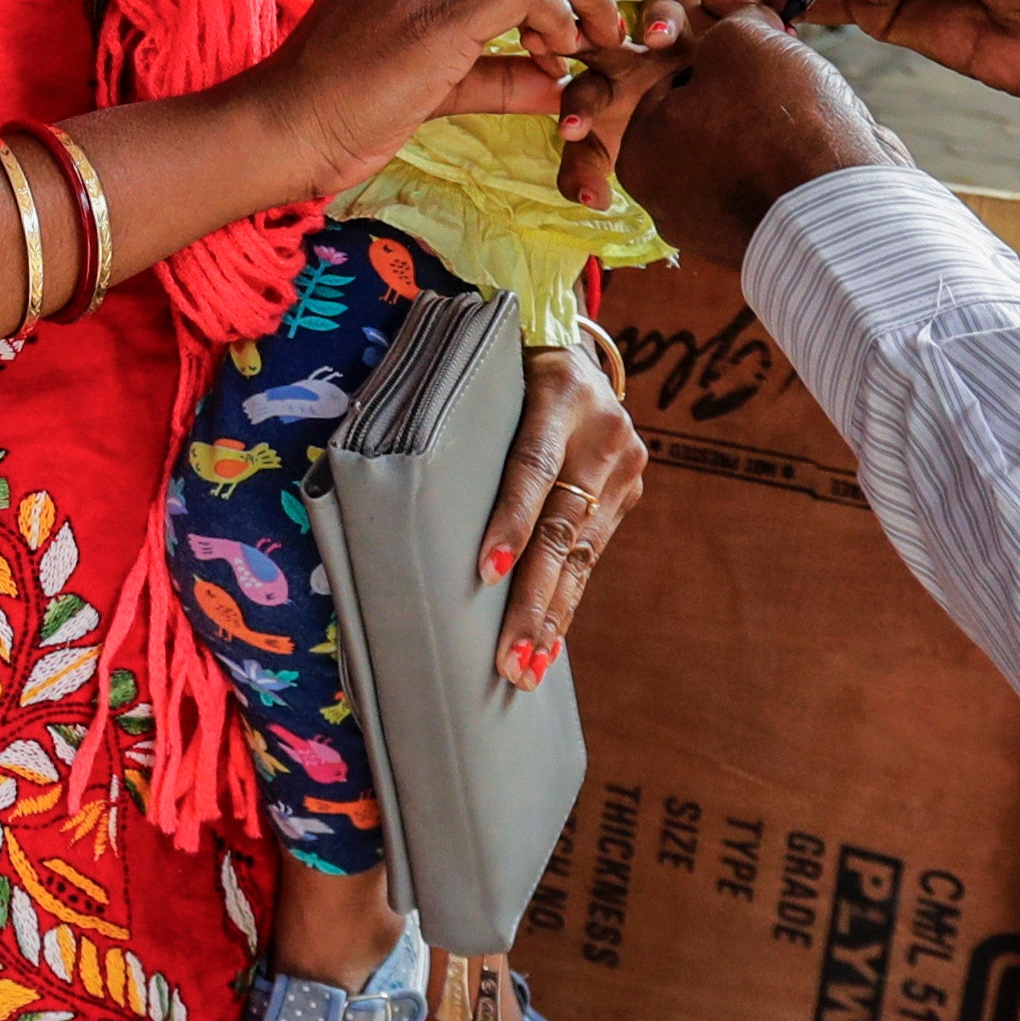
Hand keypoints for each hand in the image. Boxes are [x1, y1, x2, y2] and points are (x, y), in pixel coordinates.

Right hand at [243, 0, 629, 204]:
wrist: (278, 130)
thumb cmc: (336, 111)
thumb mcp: (428, 82)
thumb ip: (495, 76)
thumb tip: (558, 86)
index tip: (571, 14)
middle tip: (595, 22)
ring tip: (581, 48)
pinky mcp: (432, 14)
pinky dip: (558, 16)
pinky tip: (551, 58)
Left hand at [472, 340, 646, 685]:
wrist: (571, 350)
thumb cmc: (499, 372)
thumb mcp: (482, 380)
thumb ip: (455, 427)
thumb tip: (391, 498)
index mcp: (559, 394)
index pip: (532, 466)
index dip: (510, 520)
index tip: (486, 571)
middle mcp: (601, 430)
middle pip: (562, 524)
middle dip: (533, 598)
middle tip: (508, 658)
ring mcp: (623, 463)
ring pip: (582, 551)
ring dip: (551, 615)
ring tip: (526, 670)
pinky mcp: (628, 489)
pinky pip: (592, 553)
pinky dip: (566, 600)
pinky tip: (547, 644)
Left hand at [611, 0, 910, 269]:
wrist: (846, 210)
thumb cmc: (780, 122)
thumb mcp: (741, 42)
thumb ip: (730, 22)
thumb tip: (733, 11)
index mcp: (639, 154)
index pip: (673, 78)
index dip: (722, 46)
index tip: (758, 33)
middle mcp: (664, 201)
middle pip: (709, 118)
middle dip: (749, 86)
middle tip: (788, 64)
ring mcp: (711, 230)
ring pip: (742, 149)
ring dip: (775, 119)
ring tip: (811, 100)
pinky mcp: (761, 244)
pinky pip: (772, 184)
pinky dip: (793, 160)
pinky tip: (822, 143)